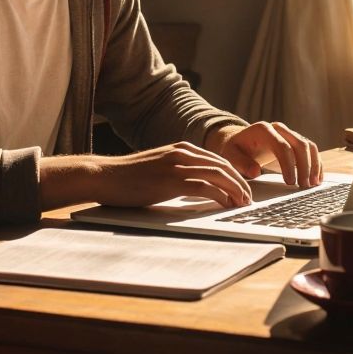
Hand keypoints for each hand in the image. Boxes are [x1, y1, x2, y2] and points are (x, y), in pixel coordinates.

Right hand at [39, 142, 252, 209]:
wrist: (104, 176)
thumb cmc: (127, 177)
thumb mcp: (157, 167)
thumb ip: (177, 171)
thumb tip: (195, 187)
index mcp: (180, 148)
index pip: (216, 159)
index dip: (233, 174)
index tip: (242, 188)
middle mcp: (181, 153)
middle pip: (222, 165)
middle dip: (239, 182)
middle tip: (248, 198)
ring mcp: (176, 165)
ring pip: (218, 175)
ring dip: (235, 189)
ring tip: (242, 203)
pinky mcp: (170, 181)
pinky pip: (204, 188)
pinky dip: (220, 196)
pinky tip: (226, 205)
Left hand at [206, 122, 320, 187]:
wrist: (239, 141)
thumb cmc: (235, 149)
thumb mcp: (230, 155)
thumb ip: (241, 163)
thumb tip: (255, 172)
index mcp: (264, 130)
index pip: (282, 146)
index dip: (289, 165)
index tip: (290, 182)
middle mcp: (279, 129)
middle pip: (300, 145)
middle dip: (305, 166)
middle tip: (304, 186)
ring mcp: (289, 133)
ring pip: (308, 146)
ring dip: (313, 165)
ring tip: (312, 184)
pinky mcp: (295, 141)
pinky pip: (311, 150)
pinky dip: (316, 163)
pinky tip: (317, 178)